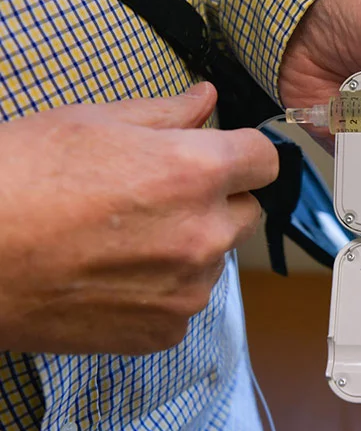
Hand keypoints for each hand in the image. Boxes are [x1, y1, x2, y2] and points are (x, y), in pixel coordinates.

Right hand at [0, 83, 277, 354]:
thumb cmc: (16, 179)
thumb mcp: (91, 122)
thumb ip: (166, 114)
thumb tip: (205, 100)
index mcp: (195, 173)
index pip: (265, 160)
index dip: (244, 154)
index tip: (227, 158)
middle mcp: (204, 234)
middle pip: (246, 213)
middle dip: (217, 201)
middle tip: (159, 197)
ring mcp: (187, 289)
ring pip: (215, 259)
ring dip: (189, 248)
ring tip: (124, 239)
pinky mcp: (163, 330)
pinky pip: (184, 302)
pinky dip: (163, 290)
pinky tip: (113, 275)